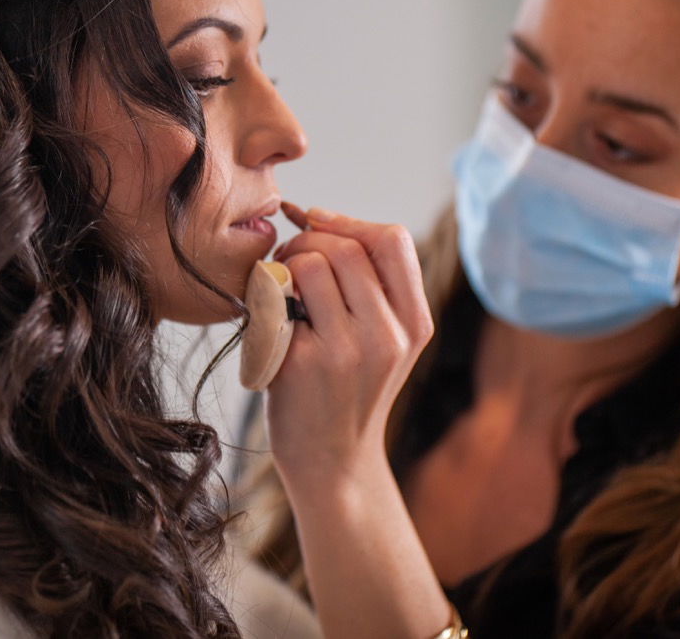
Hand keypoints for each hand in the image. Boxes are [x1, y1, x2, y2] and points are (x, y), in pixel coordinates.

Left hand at [264, 206, 434, 493]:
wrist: (331, 463)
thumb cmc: (347, 391)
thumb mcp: (385, 342)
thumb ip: (372, 288)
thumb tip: (317, 216)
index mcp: (414, 324)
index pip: (393, 240)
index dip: (349, 222)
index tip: (316, 224)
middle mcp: (388, 336)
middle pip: (346, 247)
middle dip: (307, 240)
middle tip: (286, 260)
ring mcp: (347, 351)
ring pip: (312, 265)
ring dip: (285, 264)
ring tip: (278, 287)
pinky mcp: (304, 365)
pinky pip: (278, 299)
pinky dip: (266, 297)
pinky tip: (268, 319)